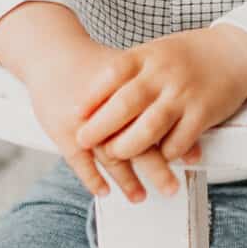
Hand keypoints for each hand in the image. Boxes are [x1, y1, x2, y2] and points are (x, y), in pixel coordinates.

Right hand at [18, 34, 175, 202]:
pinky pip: (79, 162)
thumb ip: (156, 97)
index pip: (161, 121)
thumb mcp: (132, 73)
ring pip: (110, 156)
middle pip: (138, 141)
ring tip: (140, 196)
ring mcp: (85, 119)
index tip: (193, 163)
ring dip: (127, 180)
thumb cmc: (98, 65)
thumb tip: (188, 122)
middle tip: (172, 189)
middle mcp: (110, 105)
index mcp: (133, 87)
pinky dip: (93, 179)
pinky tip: (105, 192)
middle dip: (156, 169)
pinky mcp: (62, 130)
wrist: (54, 51)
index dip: (178, 143)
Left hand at [73, 25, 246, 193]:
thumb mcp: (156, 52)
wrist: (236, 52)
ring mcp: (185, 94)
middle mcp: (165, 74)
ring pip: (150, 127)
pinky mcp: (204, 113)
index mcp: (149, 56)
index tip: (74, 114)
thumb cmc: (189, 56)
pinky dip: (165, 154)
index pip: (112, 74)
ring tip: (115, 155)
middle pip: (126, 103)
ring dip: (128, 146)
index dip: (91, 96)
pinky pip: (179, 141)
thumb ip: (129, 72)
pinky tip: (157, 157)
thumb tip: (92, 100)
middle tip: (83, 140)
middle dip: (100, 126)